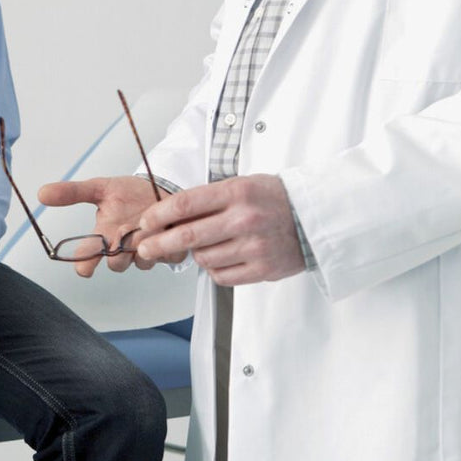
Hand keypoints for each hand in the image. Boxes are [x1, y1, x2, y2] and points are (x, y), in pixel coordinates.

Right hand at [38, 176, 173, 276]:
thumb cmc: (130, 193)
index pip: (87, 256)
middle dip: (118, 252)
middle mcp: (122, 248)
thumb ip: (72, 192)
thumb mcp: (100, 187)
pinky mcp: (168, 251)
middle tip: (122, 232)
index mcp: (104, 235)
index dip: (84, 265)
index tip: (84, 268)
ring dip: (142, 247)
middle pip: (115, 265)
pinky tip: (166, 229)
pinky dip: (166, 244)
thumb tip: (41, 193)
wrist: (162, 189)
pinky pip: (166, 257)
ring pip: (140, 263)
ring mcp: (145, 252)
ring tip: (147, 227)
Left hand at [136, 174, 305, 285]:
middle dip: (157, 244)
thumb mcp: (241, 185)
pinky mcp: (263, 269)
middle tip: (145, 249)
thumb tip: (166, 216)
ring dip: (194, 255)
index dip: (158, 215)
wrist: (315, 217)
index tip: (145, 223)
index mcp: (237, 192)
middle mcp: (244, 219)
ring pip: (203, 258)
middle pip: (186, 236)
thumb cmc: (273, 199)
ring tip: (201, 247)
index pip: (184, 204)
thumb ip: (207, 199)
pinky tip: (219, 258)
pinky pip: (221, 276)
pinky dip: (213, 269)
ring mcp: (255, 246)